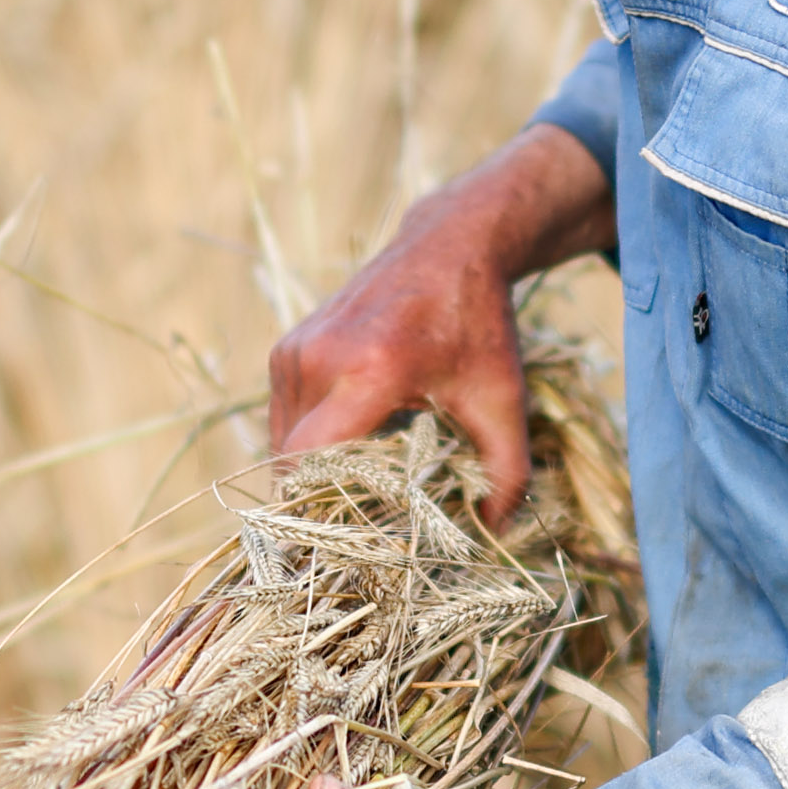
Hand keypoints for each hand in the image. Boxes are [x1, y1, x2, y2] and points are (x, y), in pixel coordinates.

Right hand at [266, 124, 615, 523]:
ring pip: (281, 442)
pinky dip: (306, 442)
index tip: (352, 540)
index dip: (320, 510)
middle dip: (318, 500)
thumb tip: (492, 533)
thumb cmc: (479, 327)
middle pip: (291, 462)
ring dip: (310, 472)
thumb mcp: (503, 402)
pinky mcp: (286, 347)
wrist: (448, 249)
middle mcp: (319, 358)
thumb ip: (506, 473)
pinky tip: (349, 449)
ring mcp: (295, 349)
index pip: (309, 463)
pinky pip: (282, 417)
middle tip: (358, 526)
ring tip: (356, 489)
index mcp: (368, 372)